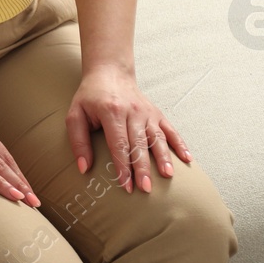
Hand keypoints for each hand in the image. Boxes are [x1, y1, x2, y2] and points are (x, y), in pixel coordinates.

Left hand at [66, 66, 192, 192]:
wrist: (109, 73)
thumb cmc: (90, 97)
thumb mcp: (75, 115)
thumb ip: (78, 141)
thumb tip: (84, 168)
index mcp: (111, 112)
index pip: (118, 144)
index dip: (123, 166)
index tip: (126, 186)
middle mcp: (132, 112)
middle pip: (139, 144)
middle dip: (142, 168)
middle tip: (145, 189)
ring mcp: (147, 112)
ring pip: (157, 138)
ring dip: (163, 158)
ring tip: (167, 176)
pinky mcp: (156, 113)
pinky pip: (170, 130)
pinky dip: (180, 144)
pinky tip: (187, 159)